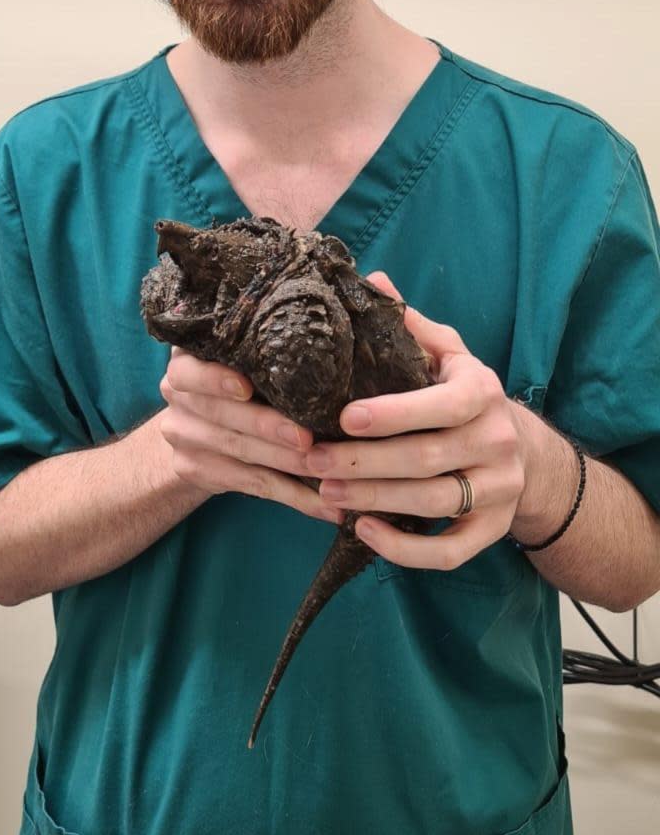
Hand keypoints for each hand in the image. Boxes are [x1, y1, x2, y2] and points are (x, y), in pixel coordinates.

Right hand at [158, 348, 344, 525]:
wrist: (192, 428)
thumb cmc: (232, 384)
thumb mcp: (233, 363)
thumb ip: (259, 361)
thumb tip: (327, 361)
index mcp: (185, 364)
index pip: (189, 372)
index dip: (216, 380)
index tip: (246, 388)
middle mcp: (177, 399)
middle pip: (222, 414)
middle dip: (267, 427)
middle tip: (307, 438)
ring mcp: (183, 437)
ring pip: (240, 451)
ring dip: (287, 464)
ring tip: (326, 471)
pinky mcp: (196, 470)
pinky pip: (251, 483)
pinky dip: (292, 494)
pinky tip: (323, 504)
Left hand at [303, 272, 525, 568]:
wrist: (523, 452)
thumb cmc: (463, 395)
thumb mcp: (446, 354)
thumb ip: (409, 326)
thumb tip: (371, 281)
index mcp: (482, 391)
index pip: (442, 404)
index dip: (393, 413)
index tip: (344, 416)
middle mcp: (497, 441)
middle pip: (426, 459)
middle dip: (363, 461)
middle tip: (312, 458)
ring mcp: (498, 490)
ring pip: (432, 504)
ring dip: (374, 500)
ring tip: (325, 490)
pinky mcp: (492, 531)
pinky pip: (448, 552)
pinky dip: (404, 550)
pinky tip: (364, 531)